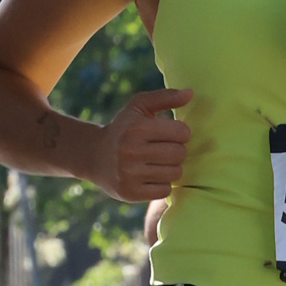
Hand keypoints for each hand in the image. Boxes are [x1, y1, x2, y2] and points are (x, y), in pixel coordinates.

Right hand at [96, 88, 191, 202]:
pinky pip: (165, 190)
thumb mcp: (139, 106)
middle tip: (164, 149)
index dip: (180, 132)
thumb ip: (165, 97)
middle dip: (177, 151)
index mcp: (137, 128)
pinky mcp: (130, 193)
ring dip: (171, 168)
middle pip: (179, 154)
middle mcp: (131, 151)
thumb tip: (191, 93)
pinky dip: (163, 184)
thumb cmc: (125, 128)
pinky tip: (151, 176)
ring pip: (175, 173)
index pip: (182, 132)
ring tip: (158, 162)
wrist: (95, 156)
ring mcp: (130, 174)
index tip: (170, 133)